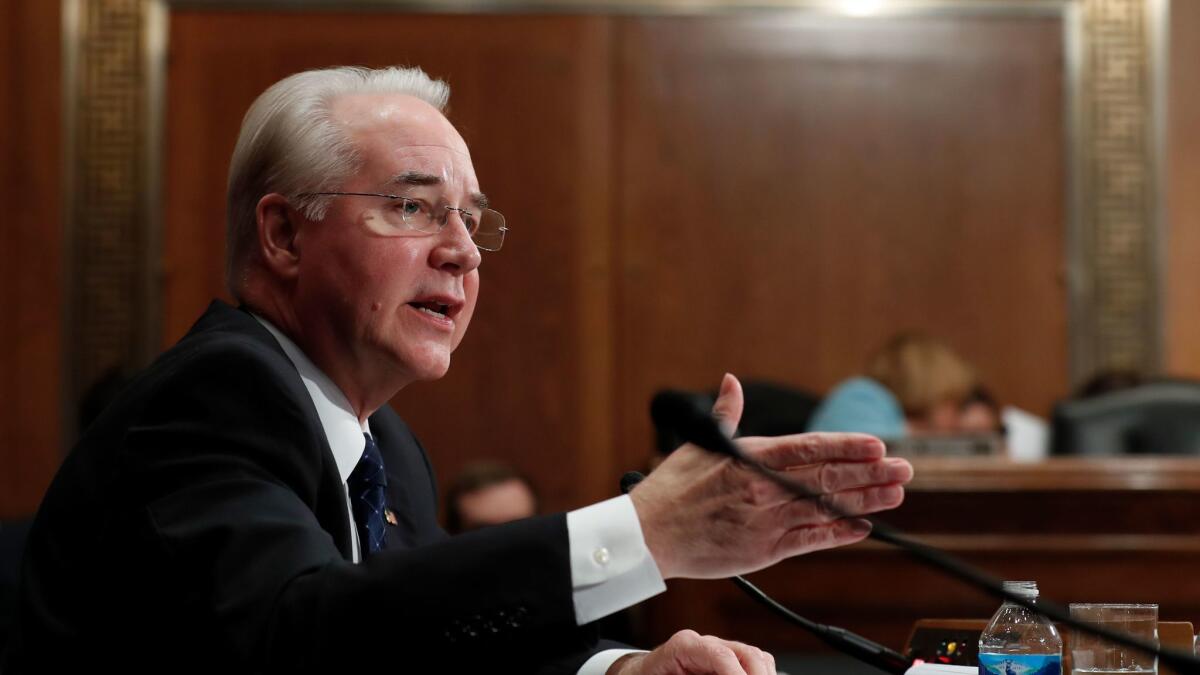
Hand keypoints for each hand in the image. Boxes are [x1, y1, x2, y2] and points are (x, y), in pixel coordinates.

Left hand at [608, 630, 775, 674]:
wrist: (639, 674)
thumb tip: (724, 672)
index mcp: (683, 645)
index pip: (720, 655)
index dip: (737, 674)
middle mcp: (704, 643)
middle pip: (746, 652)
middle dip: (758, 674)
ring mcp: (717, 649)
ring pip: (754, 657)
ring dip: (762, 674)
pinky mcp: (724, 659)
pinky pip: (752, 663)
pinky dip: (759, 673)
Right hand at [629, 373, 912, 579]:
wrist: (650, 535)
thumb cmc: (672, 488)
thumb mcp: (700, 444)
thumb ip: (725, 414)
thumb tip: (732, 382)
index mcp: (750, 459)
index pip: (809, 448)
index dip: (846, 446)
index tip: (876, 444)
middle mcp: (763, 488)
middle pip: (827, 478)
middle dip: (870, 473)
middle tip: (904, 469)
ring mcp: (766, 521)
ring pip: (825, 509)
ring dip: (865, 501)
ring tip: (896, 493)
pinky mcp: (764, 550)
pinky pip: (810, 540)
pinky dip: (838, 533)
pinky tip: (864, 527)